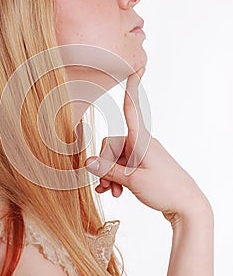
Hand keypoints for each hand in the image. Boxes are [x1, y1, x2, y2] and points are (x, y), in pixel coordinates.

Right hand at [85, 68, 211, 223]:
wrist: (187, 206)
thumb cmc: (166, 190)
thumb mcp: (133, 181)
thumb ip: (108, 170)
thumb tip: (88, 162)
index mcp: (141, 140)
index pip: (132, 110)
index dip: (132, 89)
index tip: (137, 68)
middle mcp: (141, 144)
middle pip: (112, 144)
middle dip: (105, 165)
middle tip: (107, 185)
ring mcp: (143, 155)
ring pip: (116, 158)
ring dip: (110, 174)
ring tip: (111, 191)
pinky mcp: (144, 165)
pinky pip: (123, 166)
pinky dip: (116, 177)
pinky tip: (114, 191)